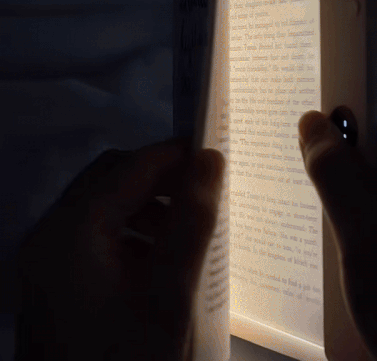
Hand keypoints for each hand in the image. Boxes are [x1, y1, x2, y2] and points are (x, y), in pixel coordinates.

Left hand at [14, 139, 224, 360]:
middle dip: (158, 177)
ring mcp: (45, 256)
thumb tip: (210, 160)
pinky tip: (155, 256)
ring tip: (182, 226)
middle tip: (200, 189)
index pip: (131, 168)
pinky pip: (93, 231)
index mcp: (72, 232)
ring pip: (101, 203)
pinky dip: (128, 228)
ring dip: (144, 203)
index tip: (213, 154)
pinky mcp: (52, 276)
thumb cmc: (129, 358)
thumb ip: (192, 221)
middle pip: (110, 178)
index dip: (174, 154)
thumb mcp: (170, 293)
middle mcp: (49, 234)